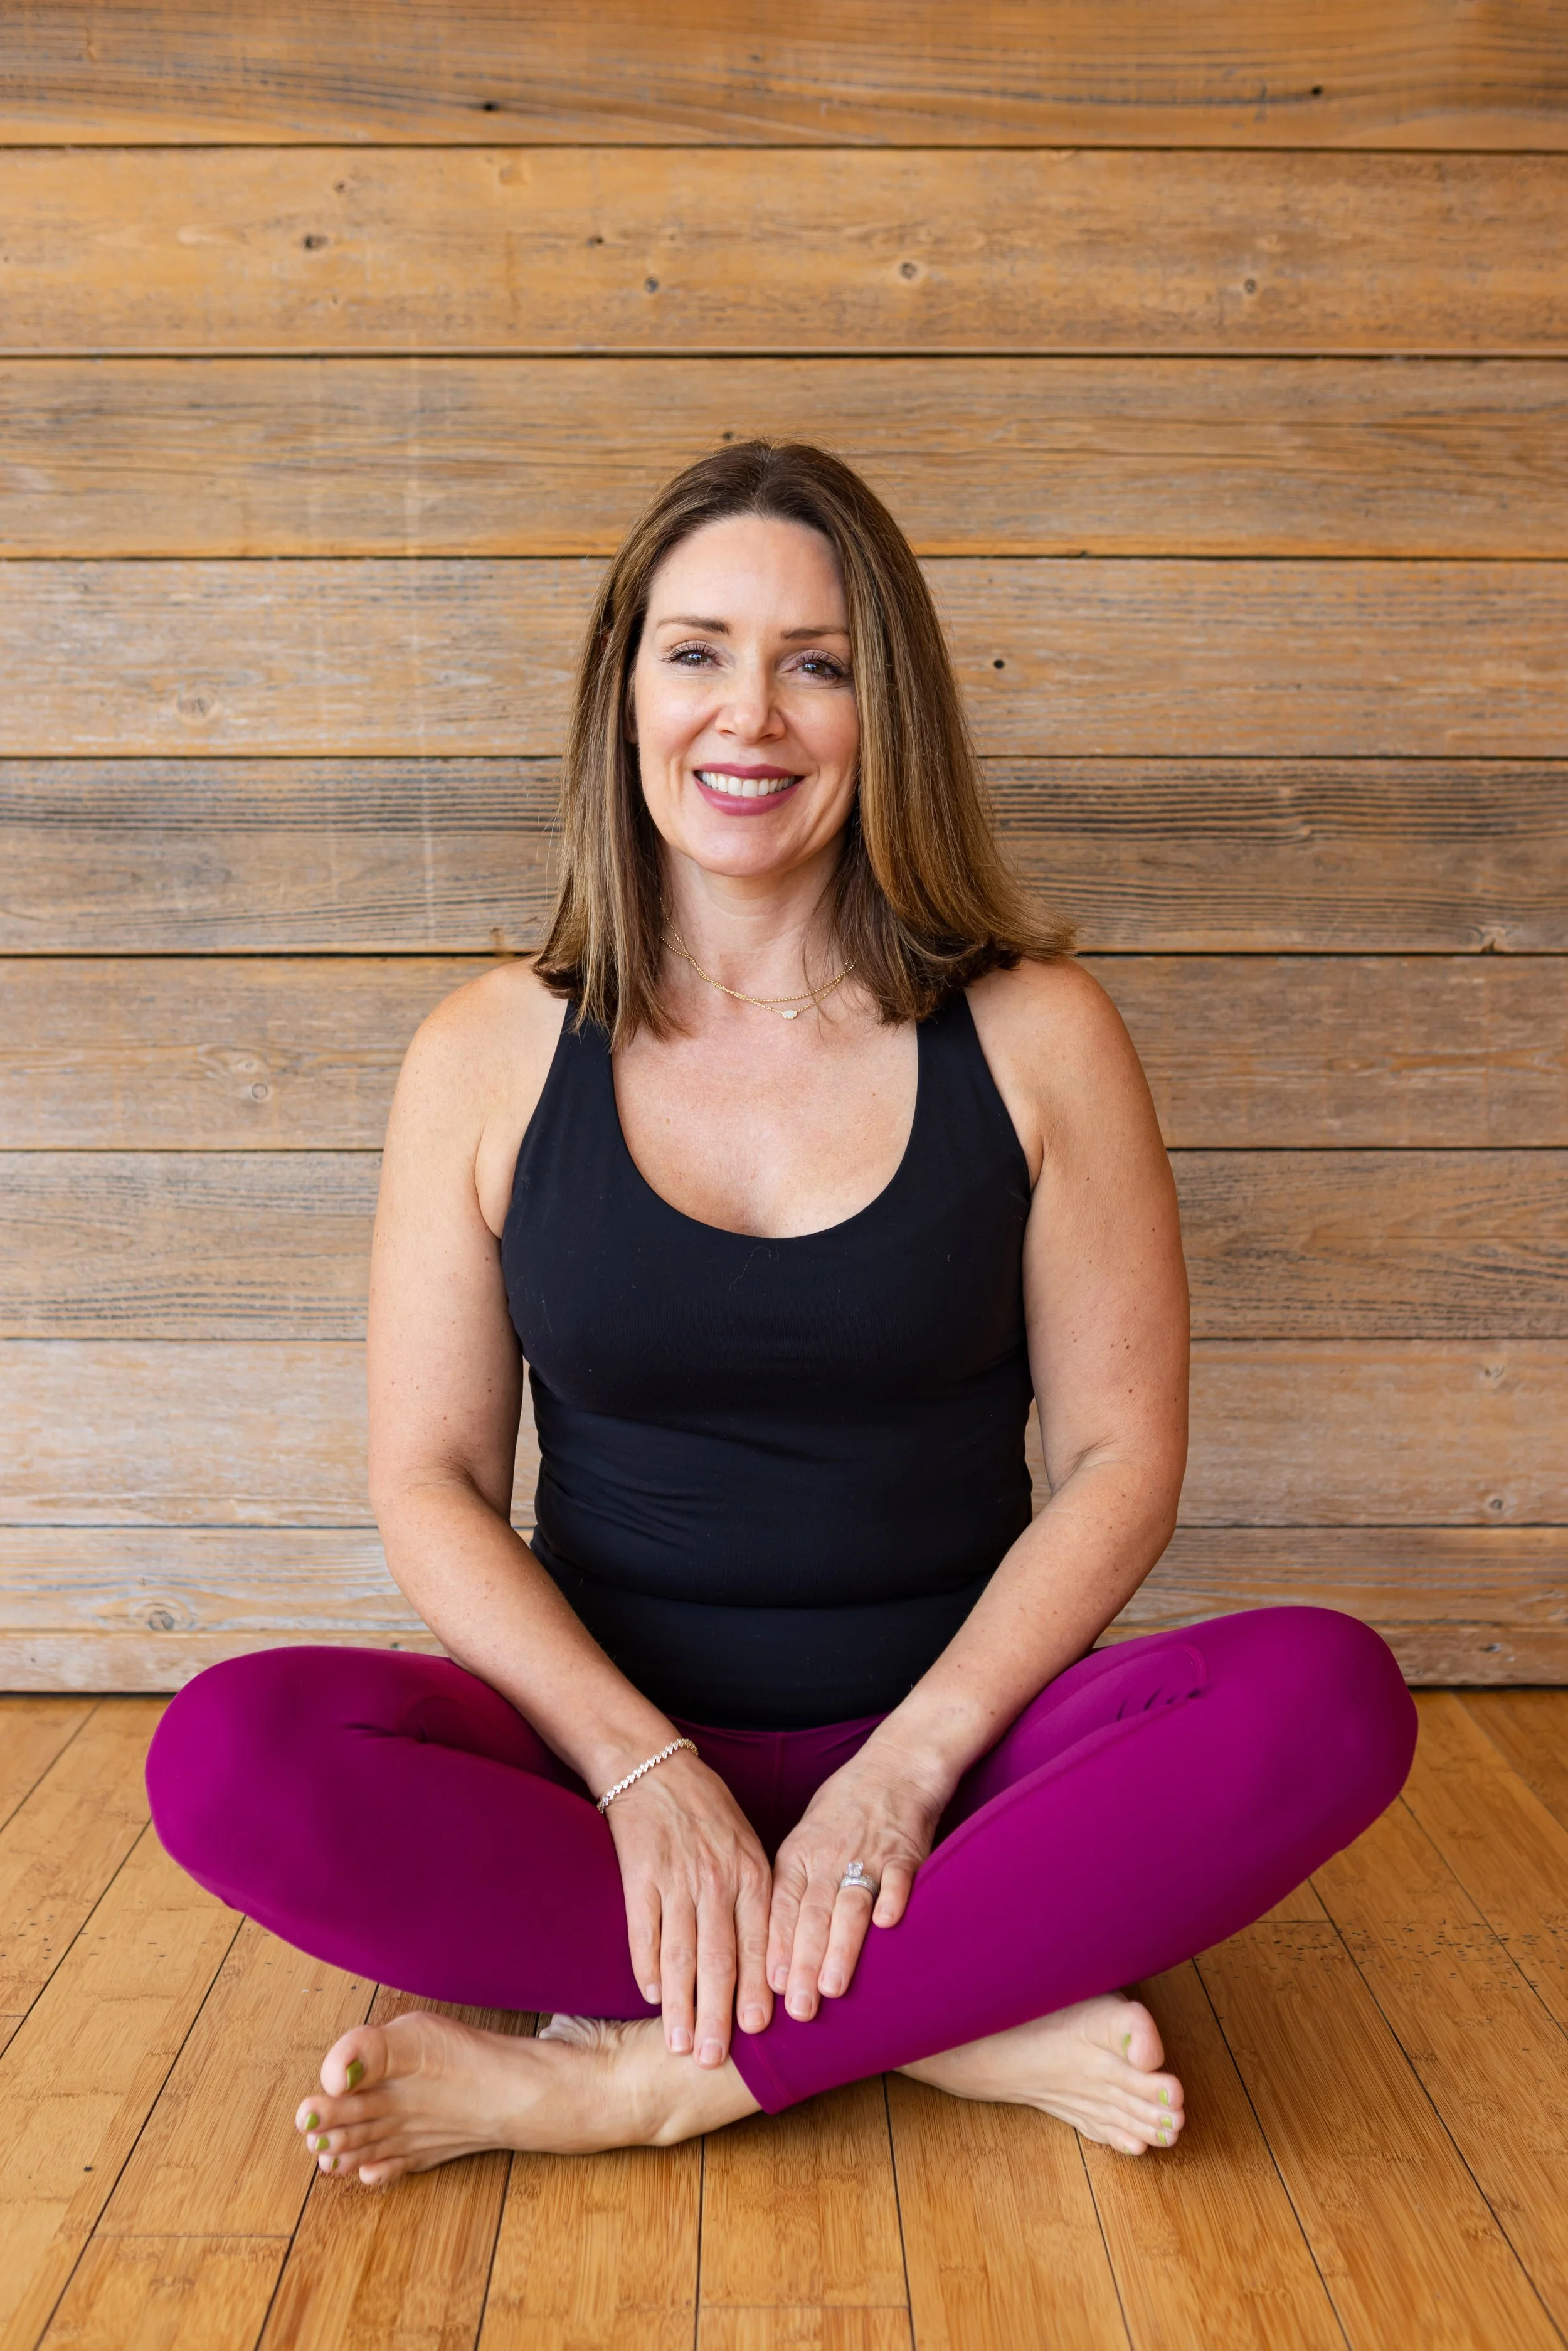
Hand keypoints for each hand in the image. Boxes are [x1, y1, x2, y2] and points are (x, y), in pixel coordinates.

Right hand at [602, 1750, 773, 2066]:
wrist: (654, 1767)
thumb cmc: (707, 1810)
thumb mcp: (746, 1844)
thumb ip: (756, 1896)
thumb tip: (765, 1956)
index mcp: (750, 1873)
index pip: (757, 1943)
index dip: (757, 1990)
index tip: (758, 2032)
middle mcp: (717, 1881)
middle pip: (719, 1960)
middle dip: (718, 2014)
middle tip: (716, 2059)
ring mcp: (676, 1880)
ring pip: (680, 1955)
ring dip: (681, 2005)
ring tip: (680, 2044)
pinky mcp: (639, 1876)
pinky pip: (643, 1930)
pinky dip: (645, 1966)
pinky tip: (650, 1996)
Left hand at [767, 1739, 950, 2021]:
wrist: (894, 1767)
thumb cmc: (843, 1810)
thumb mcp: (805, 1839)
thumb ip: (792, 1887)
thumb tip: (771, 1948)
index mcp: (798, 1855)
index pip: (781, 1907)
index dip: (775, 1947)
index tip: (769, 1989)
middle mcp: (827, 1858)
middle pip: (812, 1916)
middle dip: (803, 1964)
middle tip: (798, 2008)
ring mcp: (867, 1855)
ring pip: (849, 1905)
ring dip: (840, 1947)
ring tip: (832, 1987)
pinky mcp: (905, 1853)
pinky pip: (897, 1878)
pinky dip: (892, 1900)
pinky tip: (887, 1926)